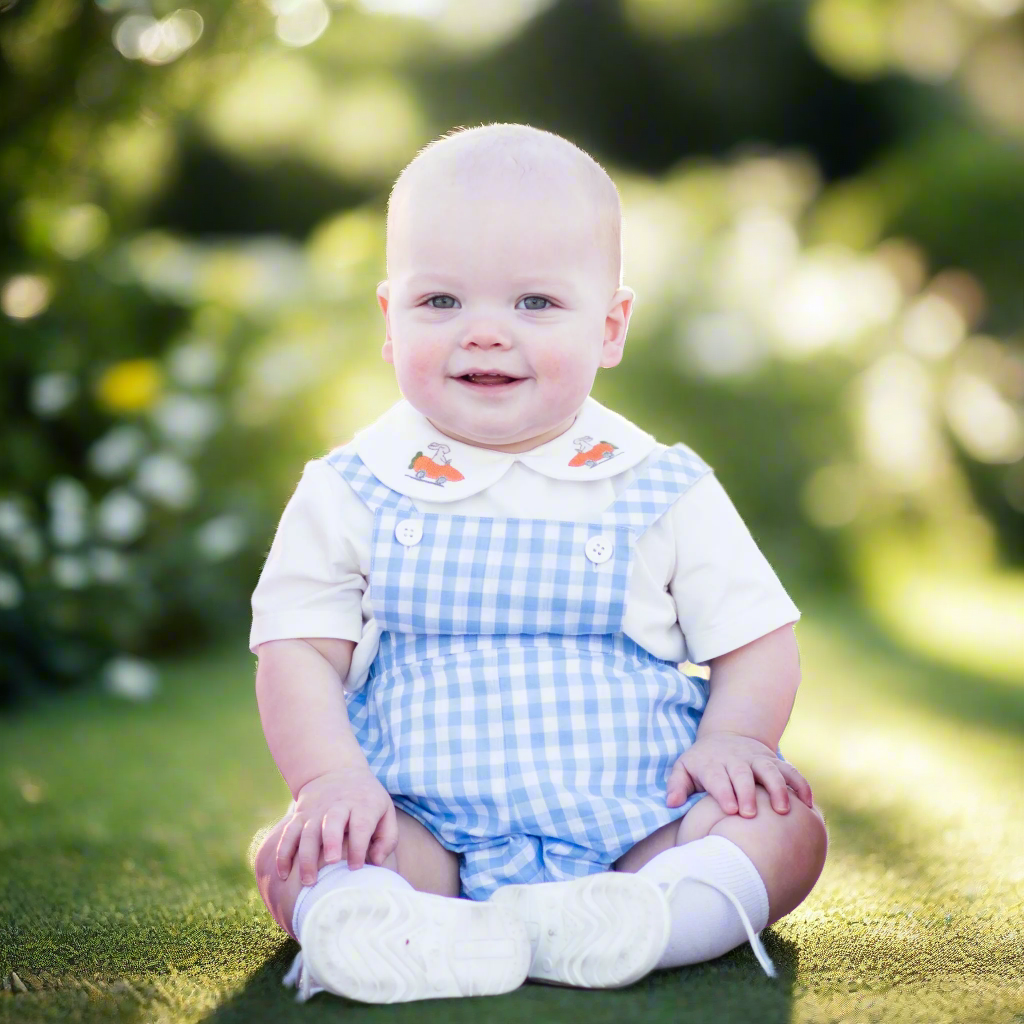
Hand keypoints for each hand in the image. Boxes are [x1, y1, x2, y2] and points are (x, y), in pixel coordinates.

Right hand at [276, 767, 397, 883]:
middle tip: (330, 863)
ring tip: (308, 881)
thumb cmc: (367, 801)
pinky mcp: (299, 815)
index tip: (356, 867)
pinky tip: (283, 874)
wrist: (337, 771)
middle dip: (330, 843)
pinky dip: (283, 853)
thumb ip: (387, 839)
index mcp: (363, 805)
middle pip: (332, 823)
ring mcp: (316, 811)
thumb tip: (376, 863)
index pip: (360, 824)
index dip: (358, 846)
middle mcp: (338, 806)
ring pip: (307, 832)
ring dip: (306, 856)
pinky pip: (288, 834)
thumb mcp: (385, 811)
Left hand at [666, 731, 813, 817]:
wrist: (726, 738)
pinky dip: (801, 785)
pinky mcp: (774, 762)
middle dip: (747, 793)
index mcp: (713, 764)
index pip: (717, 777)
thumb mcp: (684, 768)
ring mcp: (757, 760)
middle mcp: (737, 761)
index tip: (731, 810)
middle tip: (750, 814)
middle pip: (743, 775)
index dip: (724, 792)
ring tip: (783, 811)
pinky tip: (809, 804)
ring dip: (777, 789)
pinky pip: (791, 772)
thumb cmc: (702, 763)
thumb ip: (676, 785)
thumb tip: (672, 802)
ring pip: (770, 771)